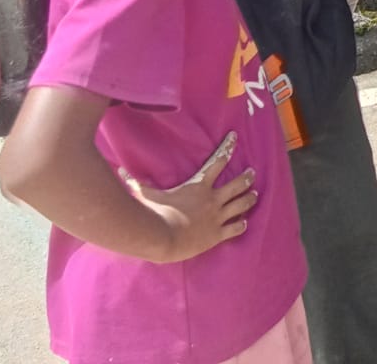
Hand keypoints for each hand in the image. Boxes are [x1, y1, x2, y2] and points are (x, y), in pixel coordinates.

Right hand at [117, 132, 255, 263]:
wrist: (163, 238)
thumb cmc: (155, 214)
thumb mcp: (146, 195)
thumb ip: (136, 182)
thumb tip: (120, 170)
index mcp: (199, 186)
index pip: (218, 160)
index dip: (228, 146)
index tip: (235, 137)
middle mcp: (213, 199)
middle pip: (238, 183)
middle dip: (247, 177)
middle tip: (252, 172)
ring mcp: (217, 217)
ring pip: (241, 204)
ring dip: (249, 198)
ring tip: (256, 194)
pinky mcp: (217, 235)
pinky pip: (235, 229)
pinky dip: (241, 225)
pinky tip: (245, 223)